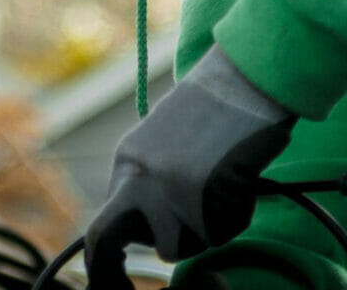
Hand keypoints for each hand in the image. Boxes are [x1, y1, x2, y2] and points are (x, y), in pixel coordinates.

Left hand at [84, 46, 295, 289]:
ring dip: (211, 224)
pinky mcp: (206, 195)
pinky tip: (239, 175)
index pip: (103, 234)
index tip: (119, 282)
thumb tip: (148, 229)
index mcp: (127, 164)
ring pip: (191, 243)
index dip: (108, 265)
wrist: (244, 77)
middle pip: (152, 245)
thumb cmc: (213, 105)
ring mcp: (172, 190)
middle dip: (172, 243)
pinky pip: (223, 230)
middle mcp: (141, 181)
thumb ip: (148, 181)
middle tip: (195, 221)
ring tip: (224, 179)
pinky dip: (236, 213)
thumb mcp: (162, 141)